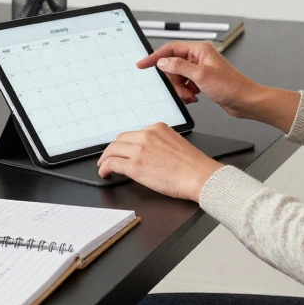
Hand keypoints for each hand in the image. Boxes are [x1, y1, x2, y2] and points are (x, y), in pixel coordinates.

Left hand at [98, 123, 222, 200]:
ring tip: (104, 166)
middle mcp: (146, 135)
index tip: (123, 150)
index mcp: (157, 128)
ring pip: (112, 150)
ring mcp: (139, 150)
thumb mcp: (176, 143)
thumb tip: (148, 153)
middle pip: (120, 139)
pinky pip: (112, 164)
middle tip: (110, 158)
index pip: (134, 134)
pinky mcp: (135, 166)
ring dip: (105, 158)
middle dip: (114, 150)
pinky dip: (104, 168)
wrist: (199, 176)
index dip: (126, 144)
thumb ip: (159, 143)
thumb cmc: (193, 166)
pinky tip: (105, 173)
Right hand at [138, 42, 262, 117]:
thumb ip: (179, 67)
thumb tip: (163, 62)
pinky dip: (187, 93)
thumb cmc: (232, 86)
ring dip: (181, 89)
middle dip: (174, 81)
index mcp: (200, 50)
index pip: (171, 49)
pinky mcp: (202, 81)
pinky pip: (185, 85)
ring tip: (191, 96)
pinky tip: (195, 97)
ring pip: (178, 77)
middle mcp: (200, 57)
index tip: (143, 64)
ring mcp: (201, 69)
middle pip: (173, 66)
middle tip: (181, 90)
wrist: (246, 101)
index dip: (155, 57)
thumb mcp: (201, 76)